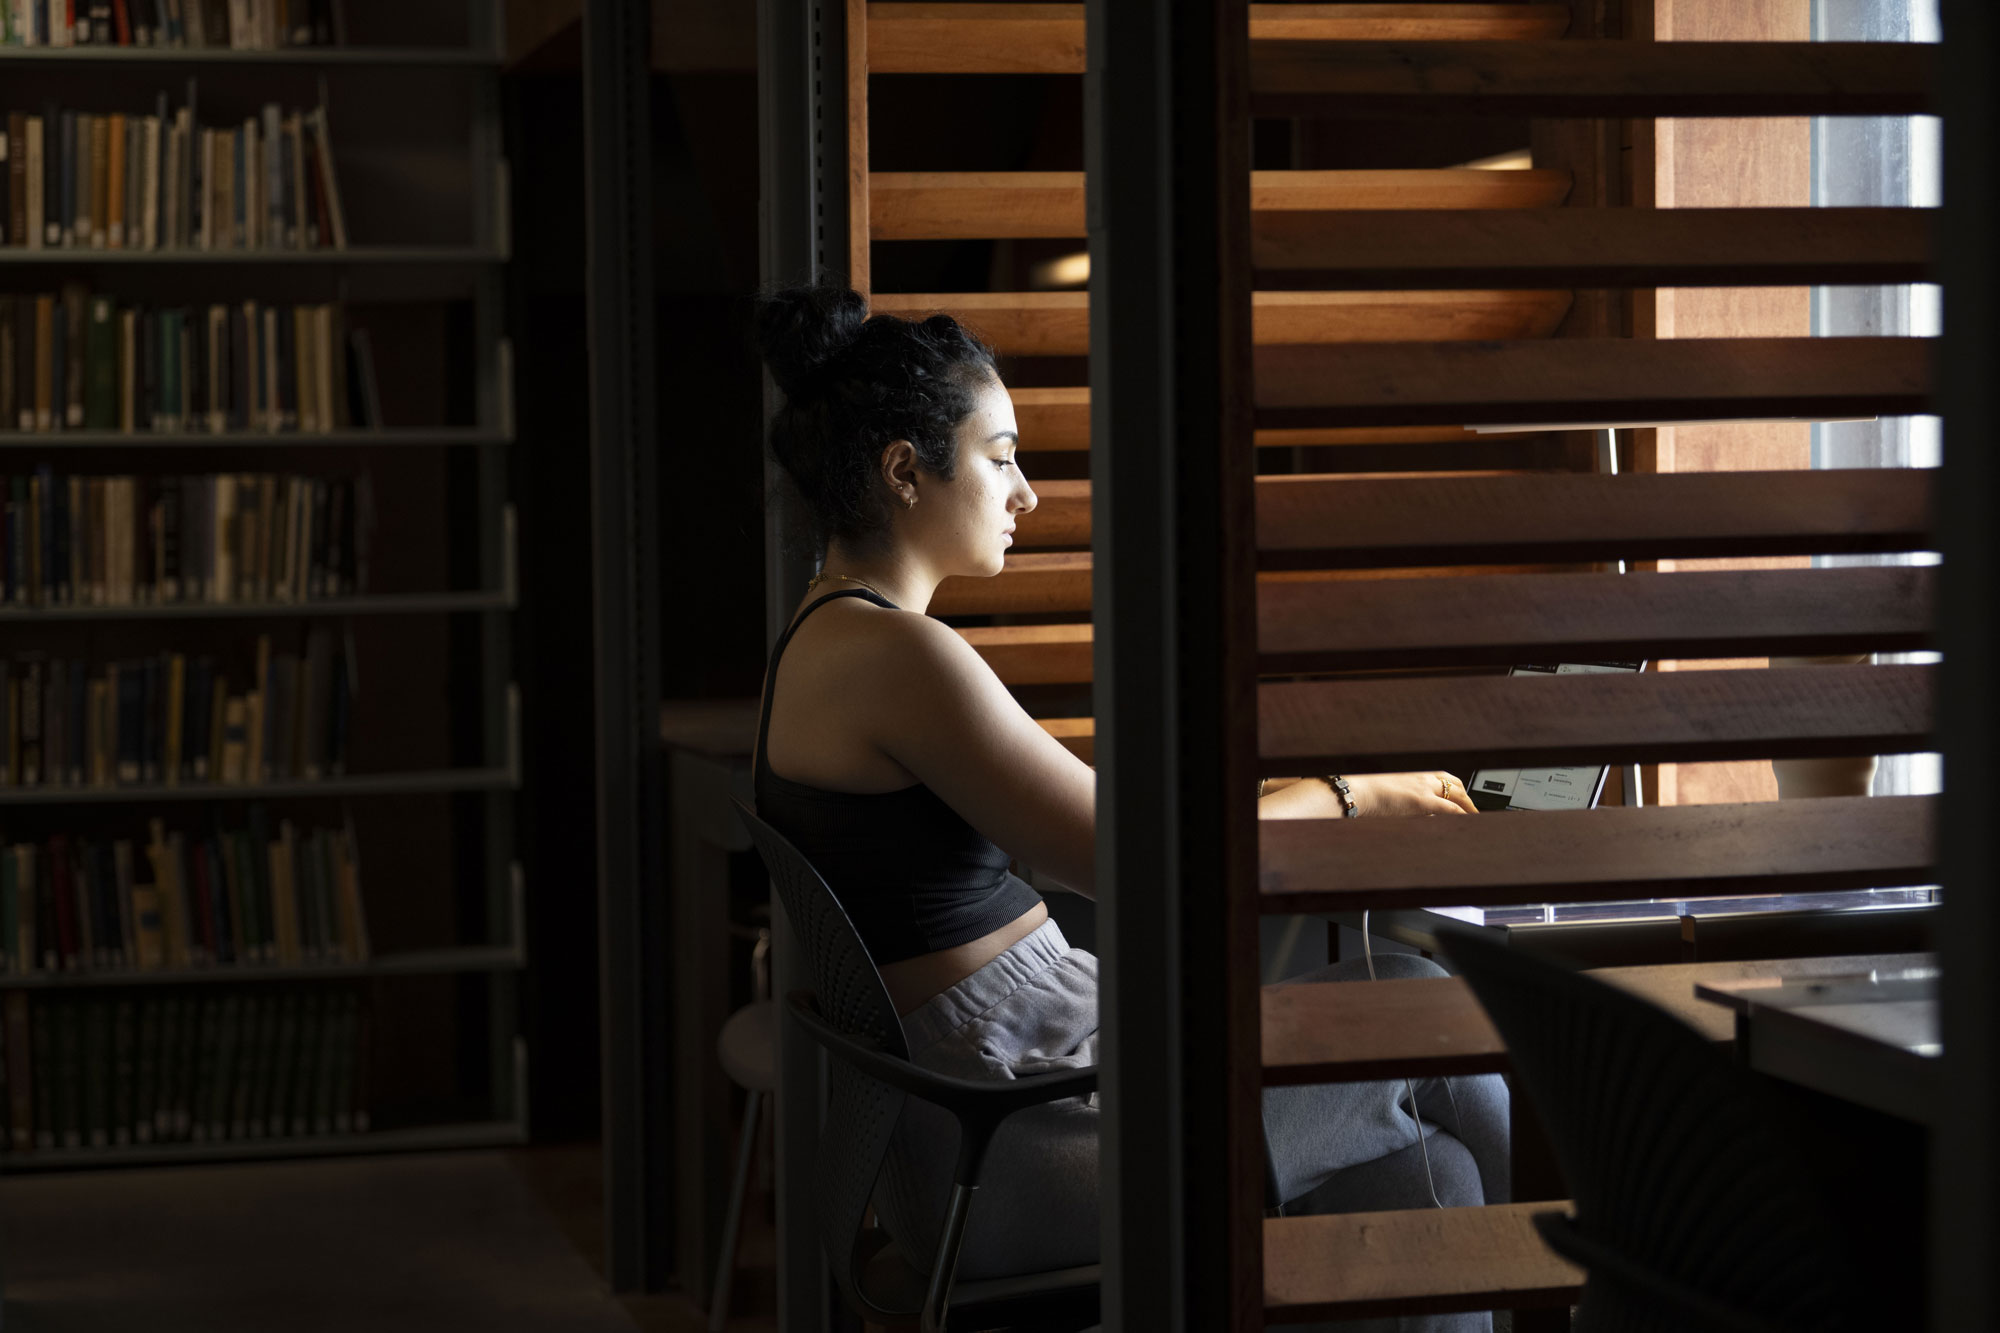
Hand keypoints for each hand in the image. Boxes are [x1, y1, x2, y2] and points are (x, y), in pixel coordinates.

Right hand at [1349, 771, 1477, 816]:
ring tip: (1475, 816)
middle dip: (1466, 795)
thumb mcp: (1390, 789)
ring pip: (1456, 794)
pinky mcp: (1422, 801)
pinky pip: (1449, 807)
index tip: (1460, 795)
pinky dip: (1462, 813)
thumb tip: (1417, 809)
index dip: (1455, 787)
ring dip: (1468, 805)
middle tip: (1472, 807)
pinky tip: (1468, 819)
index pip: (1442, 777)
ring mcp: (1424, 787)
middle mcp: (1422, 776)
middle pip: (1453, 783)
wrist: (1358, 790)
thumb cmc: (1367, 790)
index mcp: (1415, 772)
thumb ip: (1406, 796)